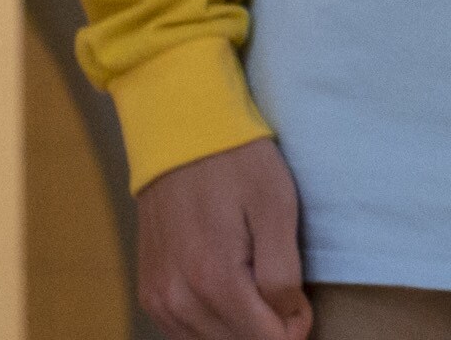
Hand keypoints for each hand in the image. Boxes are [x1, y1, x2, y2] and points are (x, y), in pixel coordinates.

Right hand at [135, 139, 309, 339]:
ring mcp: (159, 298)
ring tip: (254, 288)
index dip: (292, 329)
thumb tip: (291, 328)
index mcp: (214, 279)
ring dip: (239, 329)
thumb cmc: (236, 162)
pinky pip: (184, 333)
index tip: (301, 303)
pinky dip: (212, 327)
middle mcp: (178, 299)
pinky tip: (228, 298)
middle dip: (266, 329)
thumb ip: (283, 276)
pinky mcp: (149, 292)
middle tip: (281, 294)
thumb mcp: (276, 207)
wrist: (180, 131)